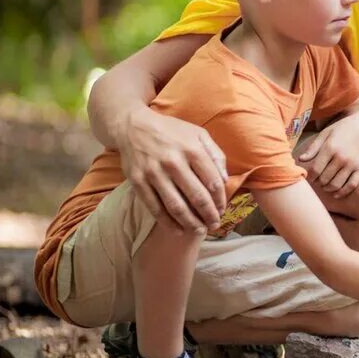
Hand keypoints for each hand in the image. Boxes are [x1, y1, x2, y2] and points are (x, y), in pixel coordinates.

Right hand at [119, 107, 226, 230]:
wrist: (133, 127)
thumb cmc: (171, 131)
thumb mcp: (199, 133)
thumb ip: (215, 154)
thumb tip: (225, 179)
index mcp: (192, 150)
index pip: (213, 182)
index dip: (220, 200)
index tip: (223, 209)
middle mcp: (173, 162)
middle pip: (197, 197)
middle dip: (209, 215)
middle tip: (215, 225)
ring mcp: (154, 173)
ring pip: (176, 206)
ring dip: (191, 223)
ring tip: (200, 231)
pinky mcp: (137, 182)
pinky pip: (154, 208)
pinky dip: (167, 222)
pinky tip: (178, 230)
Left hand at [298, 110, 358, 196]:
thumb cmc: (343, 128)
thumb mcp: (326, 133)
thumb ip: (313, 148)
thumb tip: (300, 160)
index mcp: (330, 148)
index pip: (315, 170)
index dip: (310, 177)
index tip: (308, 177)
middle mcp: (341, 157)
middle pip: (324, 179)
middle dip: (318, 183)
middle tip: (316, 182)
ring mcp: (352, 164)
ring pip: (336, 184)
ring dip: (327, 189)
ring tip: (324, 186)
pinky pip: (351, 185)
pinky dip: (342, 192)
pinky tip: (336, 194)